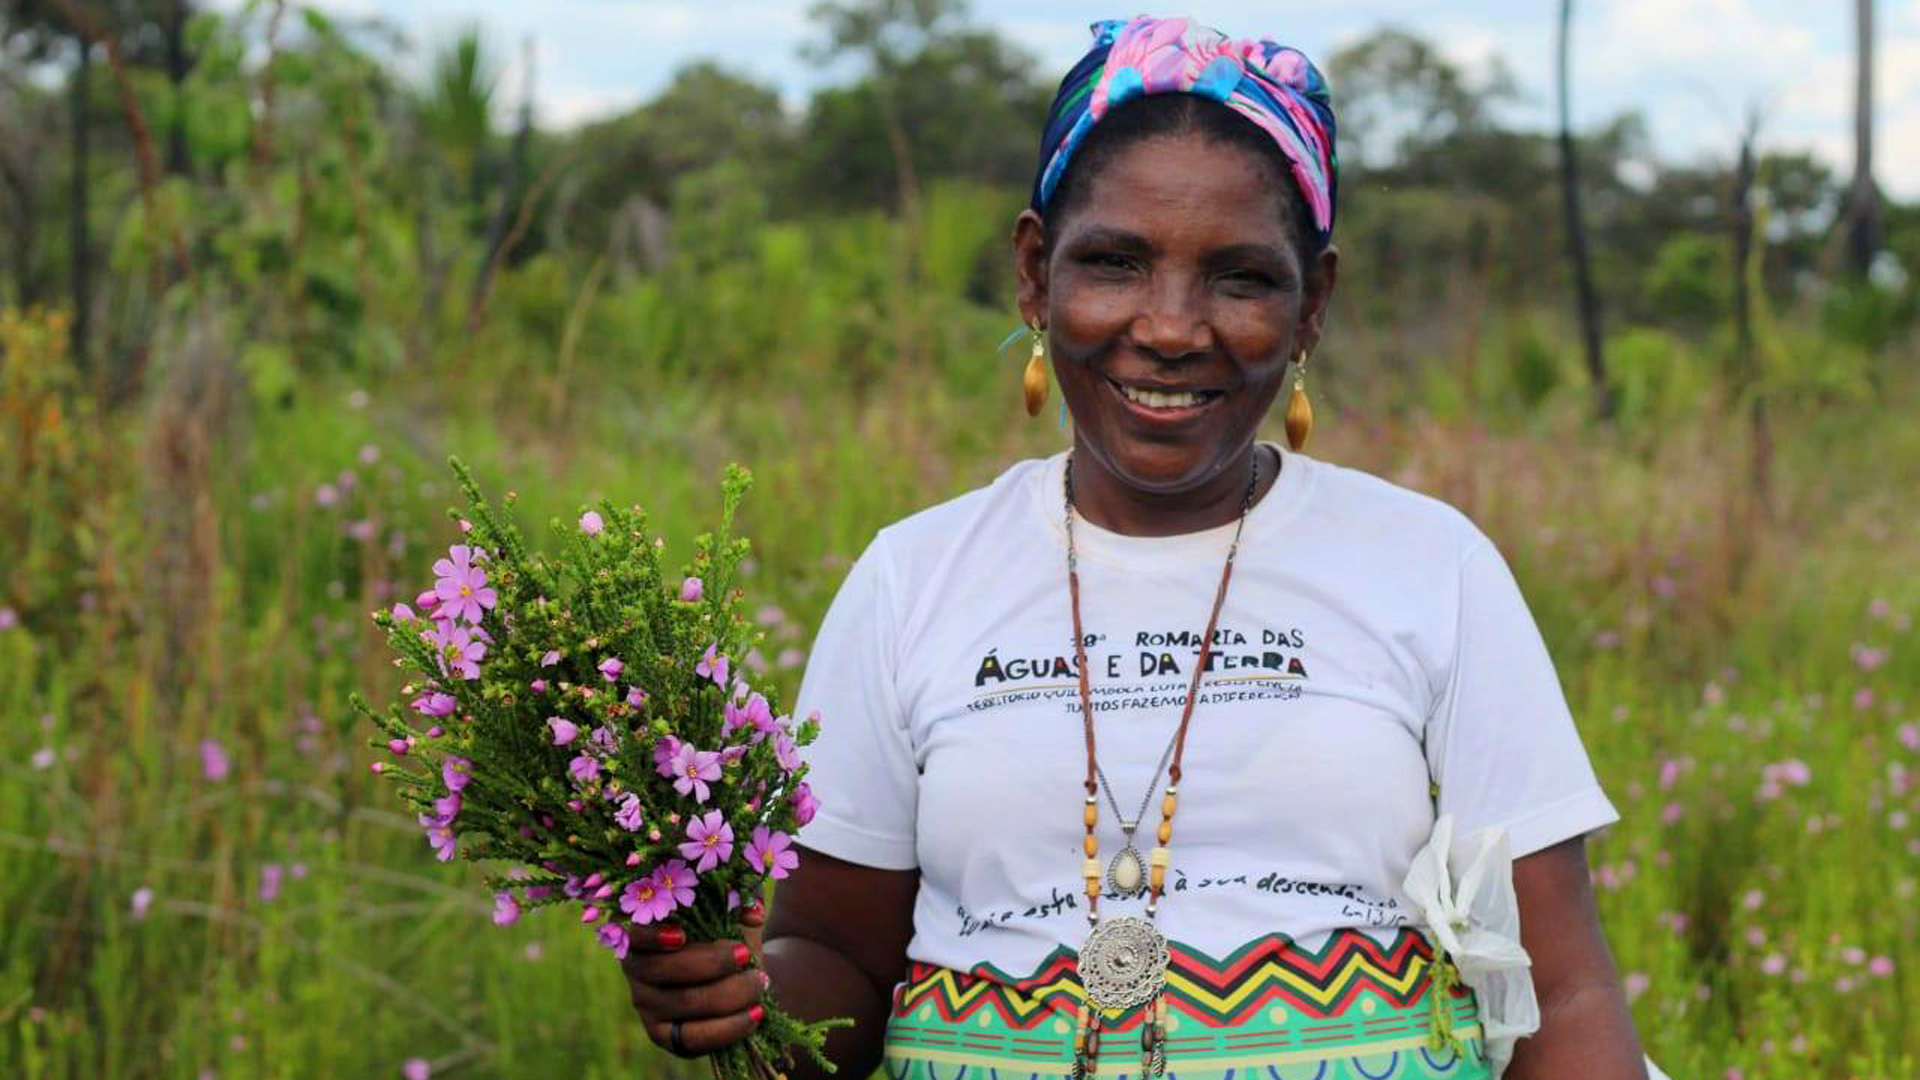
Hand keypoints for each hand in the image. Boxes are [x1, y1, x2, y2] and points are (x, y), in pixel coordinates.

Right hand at [621, 903, 770, 1057]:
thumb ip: (741, 900)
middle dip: (713, 963)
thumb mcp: (733, 911)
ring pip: (686, 1003)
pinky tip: (755, 1013)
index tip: (681, 936)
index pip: (636, 935)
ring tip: (760, 981)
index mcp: (645, 934)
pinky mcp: (664, 1035)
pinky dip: (729, 1027)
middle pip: (666, 970)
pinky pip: (694, 1038)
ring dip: (730, 993)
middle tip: (747, 955)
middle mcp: (638, 971)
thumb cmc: (729, 932)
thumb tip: (752, 914)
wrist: (740, 972)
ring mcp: (647, 1006)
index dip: (654, 937)